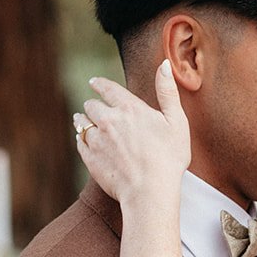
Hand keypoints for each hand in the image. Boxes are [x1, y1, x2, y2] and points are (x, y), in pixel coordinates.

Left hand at [77, 60, 190, 206]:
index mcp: (130, 108)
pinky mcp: (90, 158)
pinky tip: (85, 141)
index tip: (94, 82)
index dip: (99, 84)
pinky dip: (82, 140)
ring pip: (82, 124)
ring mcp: (97, 140)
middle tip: (93, 106)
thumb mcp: (176, 122)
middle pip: (91, 105)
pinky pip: (80, 143)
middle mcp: (109, 120)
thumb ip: (167, 92)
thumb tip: (165, 65)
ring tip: (82, 121)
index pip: (107, 89)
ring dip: (82, 120)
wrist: (150, 191)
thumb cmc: (168, 158)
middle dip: (92, 104)